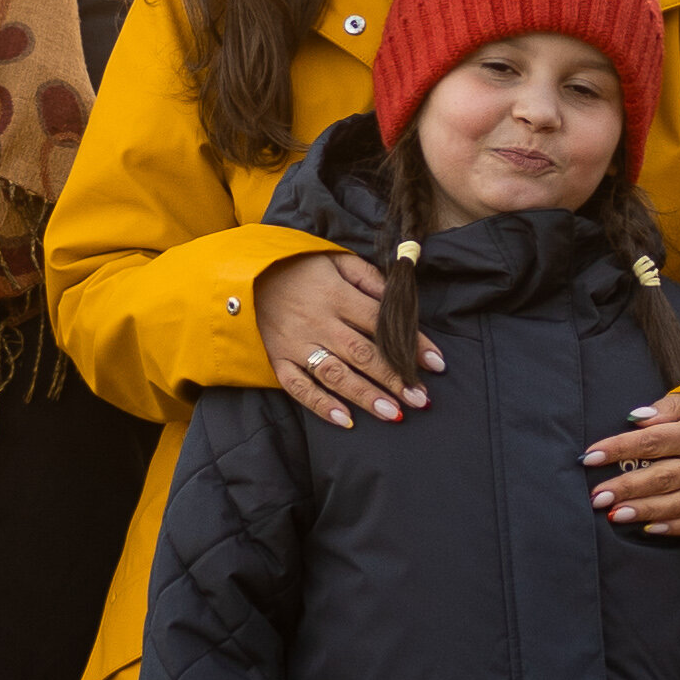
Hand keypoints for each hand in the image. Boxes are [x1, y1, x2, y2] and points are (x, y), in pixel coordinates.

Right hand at [253, 249, 437, 425]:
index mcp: (336, 295)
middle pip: (363, 354)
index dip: (411, 343)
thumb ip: (368, 278)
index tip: (436, 364)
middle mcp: (318, 322)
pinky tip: (345, 420)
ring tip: (394, 414)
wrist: (243, 273)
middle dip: (395, 378)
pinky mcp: (277, 360)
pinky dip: (320, 405)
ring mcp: (296, 344)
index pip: (382, 323)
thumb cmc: (297, 266)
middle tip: (421, 399)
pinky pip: (299, 387)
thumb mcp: (335, 259)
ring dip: (366, 396)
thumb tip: (399, 299)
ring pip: (336, 375)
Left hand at [587, 388, 679, 535]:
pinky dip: (678, 527)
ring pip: (679, 504)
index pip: (652, 441)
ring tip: (615, 515)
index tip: (590, 455)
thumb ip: (669, 407)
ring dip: (645, 511)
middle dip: (625, 488)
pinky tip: (651, 529)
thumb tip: (634, 419)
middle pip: (661, 477)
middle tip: (595, 496)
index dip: (619, 448)